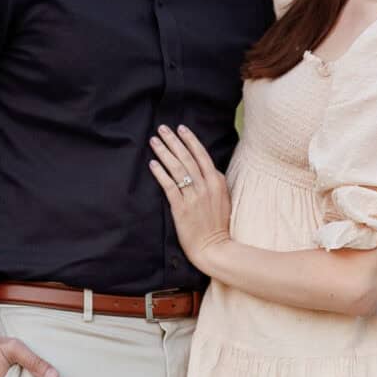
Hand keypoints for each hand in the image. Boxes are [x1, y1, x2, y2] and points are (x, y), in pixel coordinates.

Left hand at [149, 124, 231, 272]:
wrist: (214, 248)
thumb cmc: (218, 225)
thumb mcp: (223, 199)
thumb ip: (215, 183)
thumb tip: (207, 169)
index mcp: (217, 182)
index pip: (202, 155)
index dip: (190, 140)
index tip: (181, 128)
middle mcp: (206, 186)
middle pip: (187, 158)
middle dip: (174, 141)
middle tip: (162, 128)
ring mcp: (193, 197)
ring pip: (178, 169)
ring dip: (164, 153)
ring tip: (154, 141)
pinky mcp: (181, 208)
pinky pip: (169, 186)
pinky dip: (161, 173)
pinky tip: (153, 163)